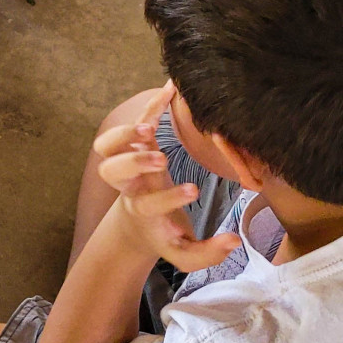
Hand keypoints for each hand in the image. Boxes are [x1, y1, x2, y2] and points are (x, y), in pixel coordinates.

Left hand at [94, 87, 240, 272]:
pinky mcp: (138, 145)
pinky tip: (171, 89)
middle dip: (132, 162)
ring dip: (126, 134)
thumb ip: (208, 253)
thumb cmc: (164, 234)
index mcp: (143, 210)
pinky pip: (138, 120)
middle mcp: (130, 184)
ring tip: (151, 128)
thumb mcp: (183, 253)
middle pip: (110, 172)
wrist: (138, 222)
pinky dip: (151, 105)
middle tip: (160, 158)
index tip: (194, 190)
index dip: (168, 198)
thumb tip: (234, 241)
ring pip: (108, 145)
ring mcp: (130, 162)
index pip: (147, 205)